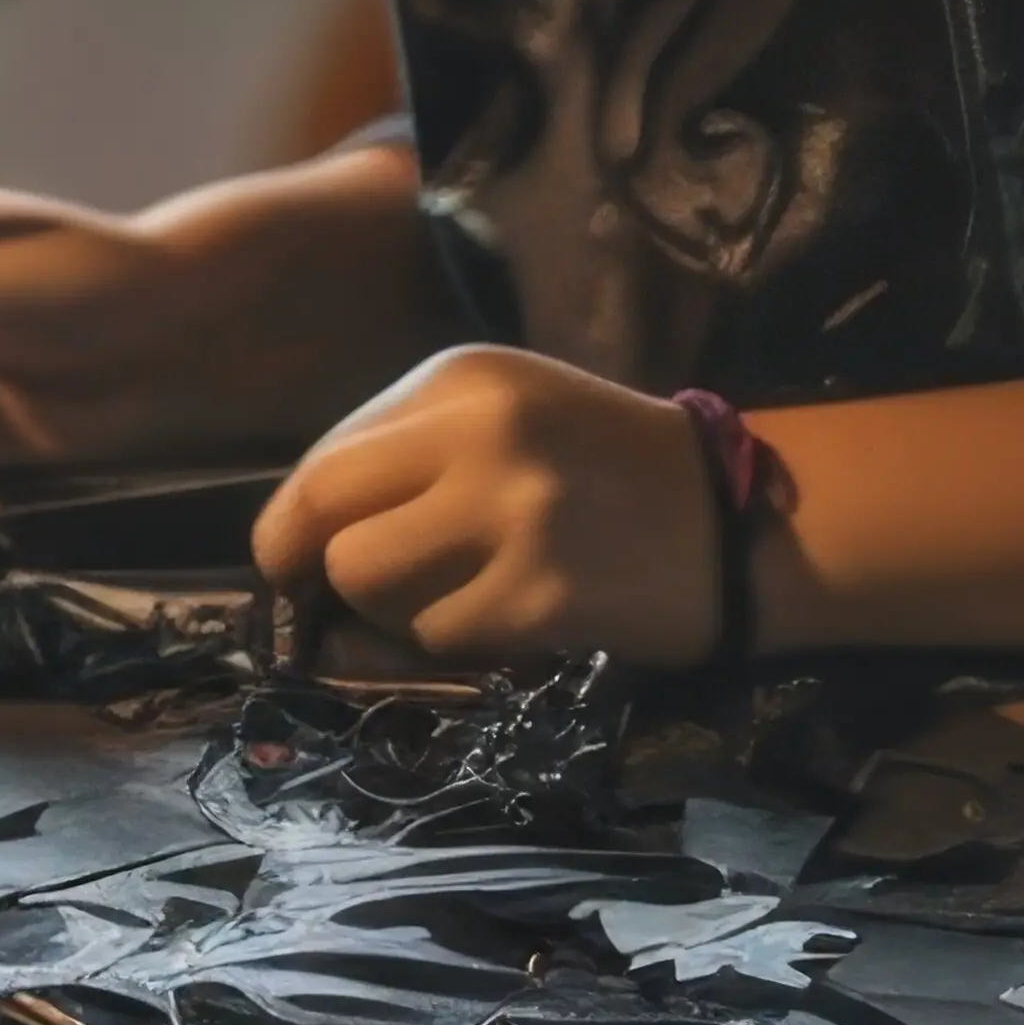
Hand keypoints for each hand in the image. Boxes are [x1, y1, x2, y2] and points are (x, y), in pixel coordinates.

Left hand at [249, 343, 725, 666]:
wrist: (731, 518)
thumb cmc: (598, 467)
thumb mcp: (498, 420)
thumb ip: (396, 460)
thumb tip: (292, 545)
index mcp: (461, 380)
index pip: (323, 465)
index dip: (292, 529)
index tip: (298, 563)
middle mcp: (481, 434)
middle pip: (329, 528)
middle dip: (325, 577)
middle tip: (357, 600)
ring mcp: (514, 516)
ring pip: (370, 588)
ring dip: (389, 615)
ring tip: (452, 598)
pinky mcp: (542, 594)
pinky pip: (436, 639)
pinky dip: (452, 644)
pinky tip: (503, 620)